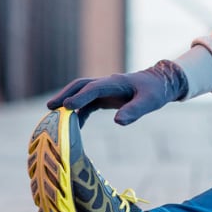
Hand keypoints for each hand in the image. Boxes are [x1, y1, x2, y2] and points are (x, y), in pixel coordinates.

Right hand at [47, 60, 187, 125]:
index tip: (67, 107)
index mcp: (116, 83)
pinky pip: (88, 104)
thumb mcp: (149, 102)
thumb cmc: (155, 92)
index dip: (80, 97)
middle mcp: (107, 84)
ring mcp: (105, 90)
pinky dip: (79, 114)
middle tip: (50, 108)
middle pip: (81, 86)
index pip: (94, 88)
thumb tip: (117, 122)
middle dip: (65, 95)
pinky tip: (74, 128)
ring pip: (81, 94)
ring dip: (68, 104)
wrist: (161, 84)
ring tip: (55, 119)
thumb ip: (134, 111)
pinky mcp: (105, 97)